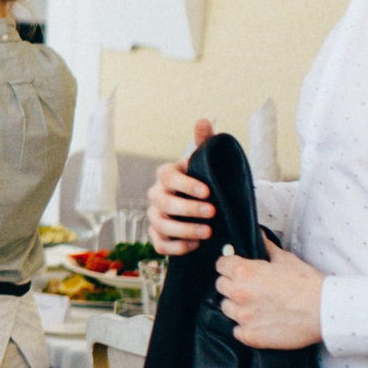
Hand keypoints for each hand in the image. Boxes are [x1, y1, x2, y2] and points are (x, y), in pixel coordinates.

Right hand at [147, 118, 215, 254]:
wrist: (201, 204)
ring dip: (185, 230)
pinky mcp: (157, 236)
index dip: (187, 185)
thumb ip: (204, 142)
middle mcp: (156, 195)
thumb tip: (203, 120)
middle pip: (164, 203)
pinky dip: (177, 247)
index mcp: (166, 175)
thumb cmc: (202, 181)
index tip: (208, 192)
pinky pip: (160, 244)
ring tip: (208, 232)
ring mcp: (154, 217)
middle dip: (189, 210)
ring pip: (162, 225)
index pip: (169, 178)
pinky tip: (195, 246)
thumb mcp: (205, 162)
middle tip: (212, 213)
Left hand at [215, 243, 324, 349]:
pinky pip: (236, 330)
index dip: (229, 266)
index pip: (221, 265)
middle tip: (249, 287)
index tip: (237, 269)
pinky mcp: (250, 336)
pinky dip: (245, 327)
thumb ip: (266, 248)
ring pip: (226, 308)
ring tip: (256, 305)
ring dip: (236, 305)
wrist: (326, 311)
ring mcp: (244, 317)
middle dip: (231, 284)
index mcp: (245, 272)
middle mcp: (240, 293)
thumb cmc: (309, 284)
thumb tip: (258, 235)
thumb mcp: (286, 259)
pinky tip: (259, 322)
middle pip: (220, 285)